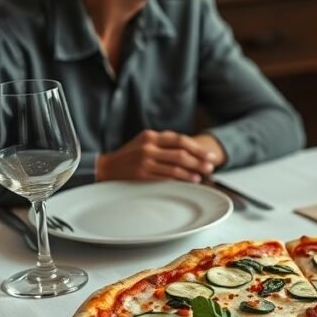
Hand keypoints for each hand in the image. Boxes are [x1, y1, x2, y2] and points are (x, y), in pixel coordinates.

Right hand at [97, 130, 223, 182]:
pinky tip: (191, 181)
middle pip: (181, 152)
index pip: (180, 140)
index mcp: (151, 136)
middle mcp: (148, 146)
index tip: (209, 155)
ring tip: (203, 175)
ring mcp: (145, 161)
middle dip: (199, 160)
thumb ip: (163, 144)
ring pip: (176, 165)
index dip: (197, 148)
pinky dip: (182, 179)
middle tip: (211, 166)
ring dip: (193, 171)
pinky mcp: (142, 175)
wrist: (106, 168)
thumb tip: (190, 152)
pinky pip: (167, 177)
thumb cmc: (129, 157)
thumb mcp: (144, 144)